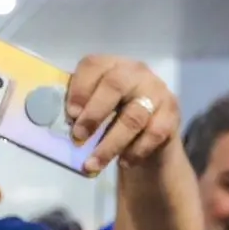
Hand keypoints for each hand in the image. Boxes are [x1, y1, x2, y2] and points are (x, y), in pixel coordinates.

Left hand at [64, 56, 181, 174]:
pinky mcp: (172, 114)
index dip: (80, 88)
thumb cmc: (112, 118)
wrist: (151, 135)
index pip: (93, 65)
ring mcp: (156, 92)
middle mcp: (136, 72)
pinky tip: (123, 162)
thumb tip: (57, 124)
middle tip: (78, 138)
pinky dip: (135, 151)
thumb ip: (79, 110)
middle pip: (115, 85)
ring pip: (134, 116)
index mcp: (111, 66)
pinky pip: (154, 133)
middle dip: (94, 113)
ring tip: (92, 164)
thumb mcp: (95, 108)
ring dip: (110, 144)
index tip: (70, 114)